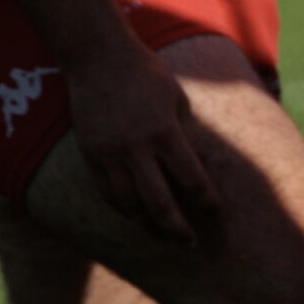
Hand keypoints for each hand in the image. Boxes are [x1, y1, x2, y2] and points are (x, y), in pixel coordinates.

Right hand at [64, 41, 217, 243]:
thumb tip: (198, 166)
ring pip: (129, 206)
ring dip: (147, 224)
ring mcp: (109, 154)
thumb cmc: (147, 76)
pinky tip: (136, 215)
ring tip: (162, 234)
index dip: (205, 200)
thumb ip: (186, 135)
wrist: (100, 60)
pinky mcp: (90, 156)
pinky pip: (107, 194)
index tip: (213, 211)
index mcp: (165, 132)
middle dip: (177, 229)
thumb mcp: (178, 100)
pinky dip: (123, 209)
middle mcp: (136, 148)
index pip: (190, 178)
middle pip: (158, 203)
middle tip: (190, 243)